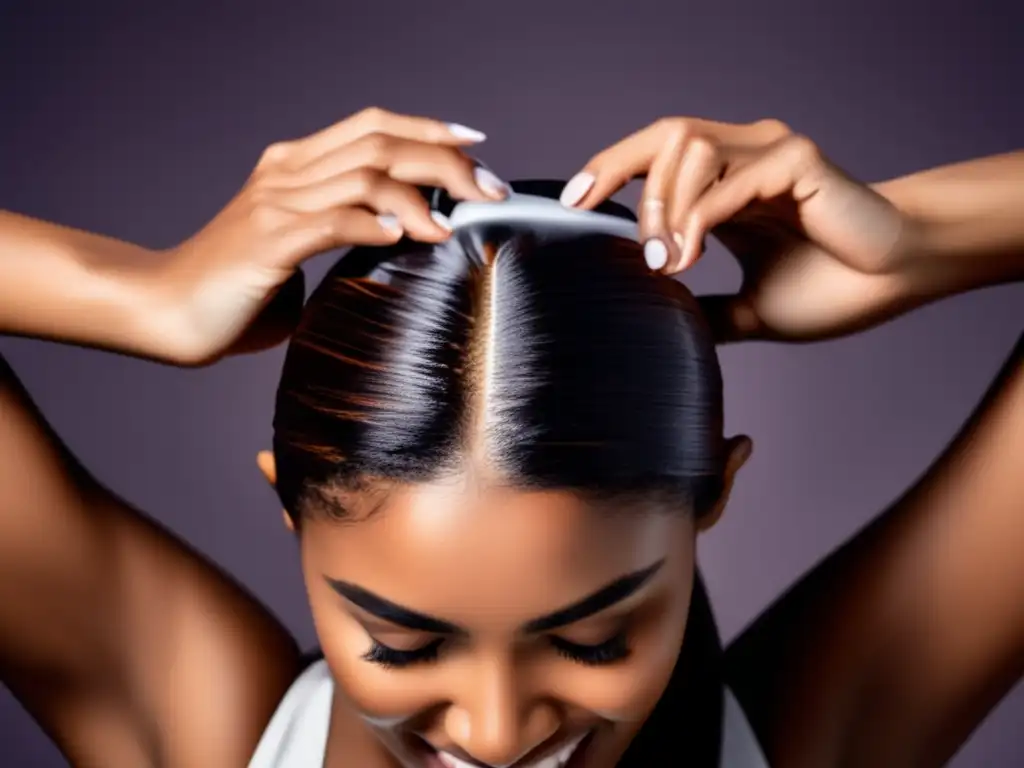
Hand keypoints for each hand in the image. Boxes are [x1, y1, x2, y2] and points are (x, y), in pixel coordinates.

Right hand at [152, 107, 507, 363]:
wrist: (165, 311)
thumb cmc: (234, 292)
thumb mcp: (296, 253)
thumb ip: (342, 243)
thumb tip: (398, 256)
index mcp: (293, 166)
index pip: (371, 126)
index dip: (425, 128)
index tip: (473, 145)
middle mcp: (287, 173)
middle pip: (381, 142)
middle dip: (445, 162)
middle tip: (489, 190)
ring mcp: (276, 203)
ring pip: (366, 174)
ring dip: (423, 197)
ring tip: (459, 224)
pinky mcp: (269, 241)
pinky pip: (333, 221)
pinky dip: (374, 224)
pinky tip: (405, 238)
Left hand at [560, 117, 922, 342]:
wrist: (895, 283)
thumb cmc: (832, 288)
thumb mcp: (750, 307)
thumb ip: (707, 310)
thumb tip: (665, 325)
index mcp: (727, 183)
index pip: (655, 153)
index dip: (609, 168)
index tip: (571, 202)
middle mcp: (745, 155)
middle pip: (664, 136)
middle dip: (622, 178)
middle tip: (617, 237)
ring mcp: (771, 153)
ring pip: (689, 149)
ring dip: (665, 206)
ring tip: (669, 262)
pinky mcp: (798, 160)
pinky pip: (730, 177)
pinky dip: (698, 216)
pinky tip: (689, 255)